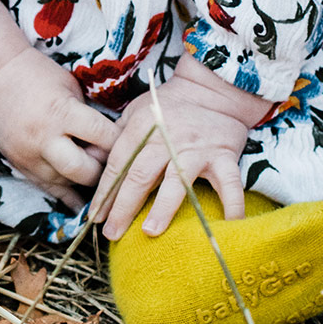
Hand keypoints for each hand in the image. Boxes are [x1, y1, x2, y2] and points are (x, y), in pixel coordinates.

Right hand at [0, 48, 116, 211]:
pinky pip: (49, 191)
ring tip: (102, 177)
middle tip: (113, 162)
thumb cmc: (38, 75)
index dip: (122, 143)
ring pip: (67, 186)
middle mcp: (45, 139)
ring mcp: (30, 157)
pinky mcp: (20, 167)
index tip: (133, 145)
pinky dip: (69, 197)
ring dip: (87, 183)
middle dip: (104, 169)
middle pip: (85, 171)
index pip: (102, 137)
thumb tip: (114, 140)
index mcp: (62, 113)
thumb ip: (88, 115)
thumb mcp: (70, 87)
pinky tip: (86, 205)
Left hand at [91, 52, 265, 239]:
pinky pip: (230, 185)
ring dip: (163, 208)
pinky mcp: (224, 156)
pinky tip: (228, 227)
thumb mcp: (134, 114)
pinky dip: (232, 206)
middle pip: (141, 175)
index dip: (105, 191)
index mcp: (142, 126)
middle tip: (112, 233)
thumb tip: (90, 164)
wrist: (211, 90)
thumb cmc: (167, 108)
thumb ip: (114, 139)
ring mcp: (197, 149)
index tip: (96, 216)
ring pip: (178, 180)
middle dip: (124, 206)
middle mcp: (168, 138)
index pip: (118, 163)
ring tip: (149, 231)